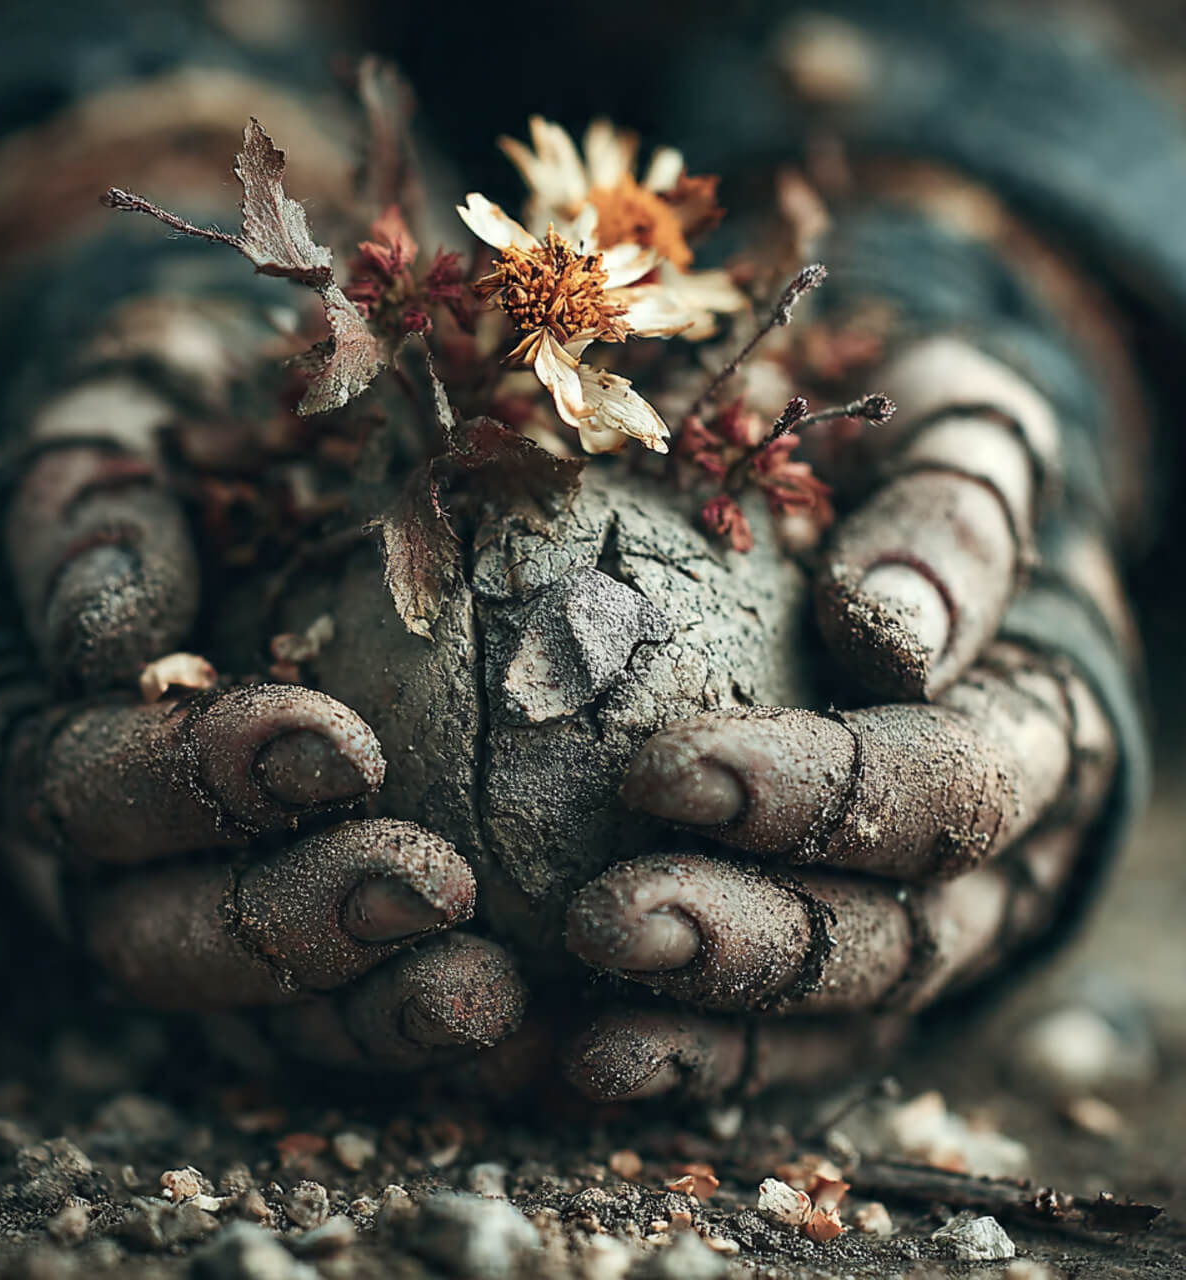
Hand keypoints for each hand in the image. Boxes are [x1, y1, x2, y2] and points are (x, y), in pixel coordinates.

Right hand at [0, 314, 526, 1075]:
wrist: (207, 430)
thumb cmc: (157, 416)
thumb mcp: (107, 422)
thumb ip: (90, 517)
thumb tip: (116, 637)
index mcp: (17, 717)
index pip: (74, 785)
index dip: (191, 785)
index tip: (338, 748)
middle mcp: (86, 834)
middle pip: (148, 929)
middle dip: (290, 922)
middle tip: (431, 890)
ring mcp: (185, 883)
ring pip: (246, 998)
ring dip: (365, 1005)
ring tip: (486, 992)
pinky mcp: (280, 900)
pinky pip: (329, 999)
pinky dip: (411, 1012)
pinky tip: (518, 1005)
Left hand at [558, 336, 1131, 1100]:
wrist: (924, 521)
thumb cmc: (925, 465)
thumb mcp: (966, 436)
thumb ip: (953, 514)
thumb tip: (892, 630)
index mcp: (1034, 725)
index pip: (948, 784)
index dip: (822, 794)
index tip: (665, 769)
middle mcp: (997, 855)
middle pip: (898, 934)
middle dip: (753, 940)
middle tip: (606, 922)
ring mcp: (928, 921)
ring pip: (838, 1010)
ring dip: (710, 1030)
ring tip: (578, 1034)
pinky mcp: (853, 956)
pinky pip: (781, 1035)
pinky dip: (688, 1056)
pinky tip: (576, 1057)